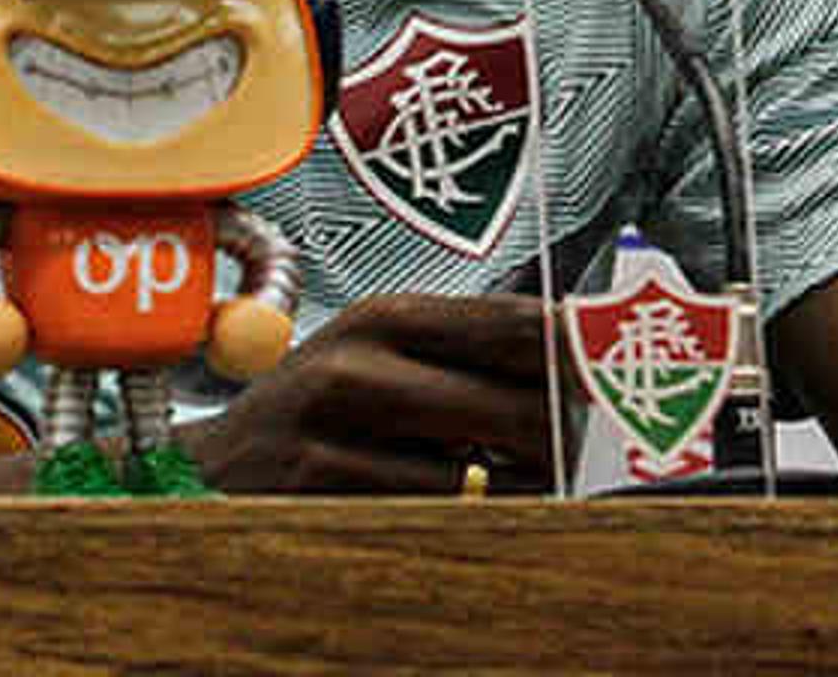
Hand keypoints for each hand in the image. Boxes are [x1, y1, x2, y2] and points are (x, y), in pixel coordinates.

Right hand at [179, 292, 552, 494]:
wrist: (211, 469)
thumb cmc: (314, 414)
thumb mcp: (378, 359)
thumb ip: (464, 357)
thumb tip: (576, 360)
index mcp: (382, 316)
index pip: (509, 323)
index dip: (579, 347)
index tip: (626, 366)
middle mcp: (357, 363)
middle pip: (509, 401)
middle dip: (561, 436)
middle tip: (582, 450)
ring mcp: (333, 430)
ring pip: (476, 474)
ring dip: (508, 490)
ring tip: (507, 483)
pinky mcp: (318, 493)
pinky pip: (423, 517)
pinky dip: (450, 519)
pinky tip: (438, 507)